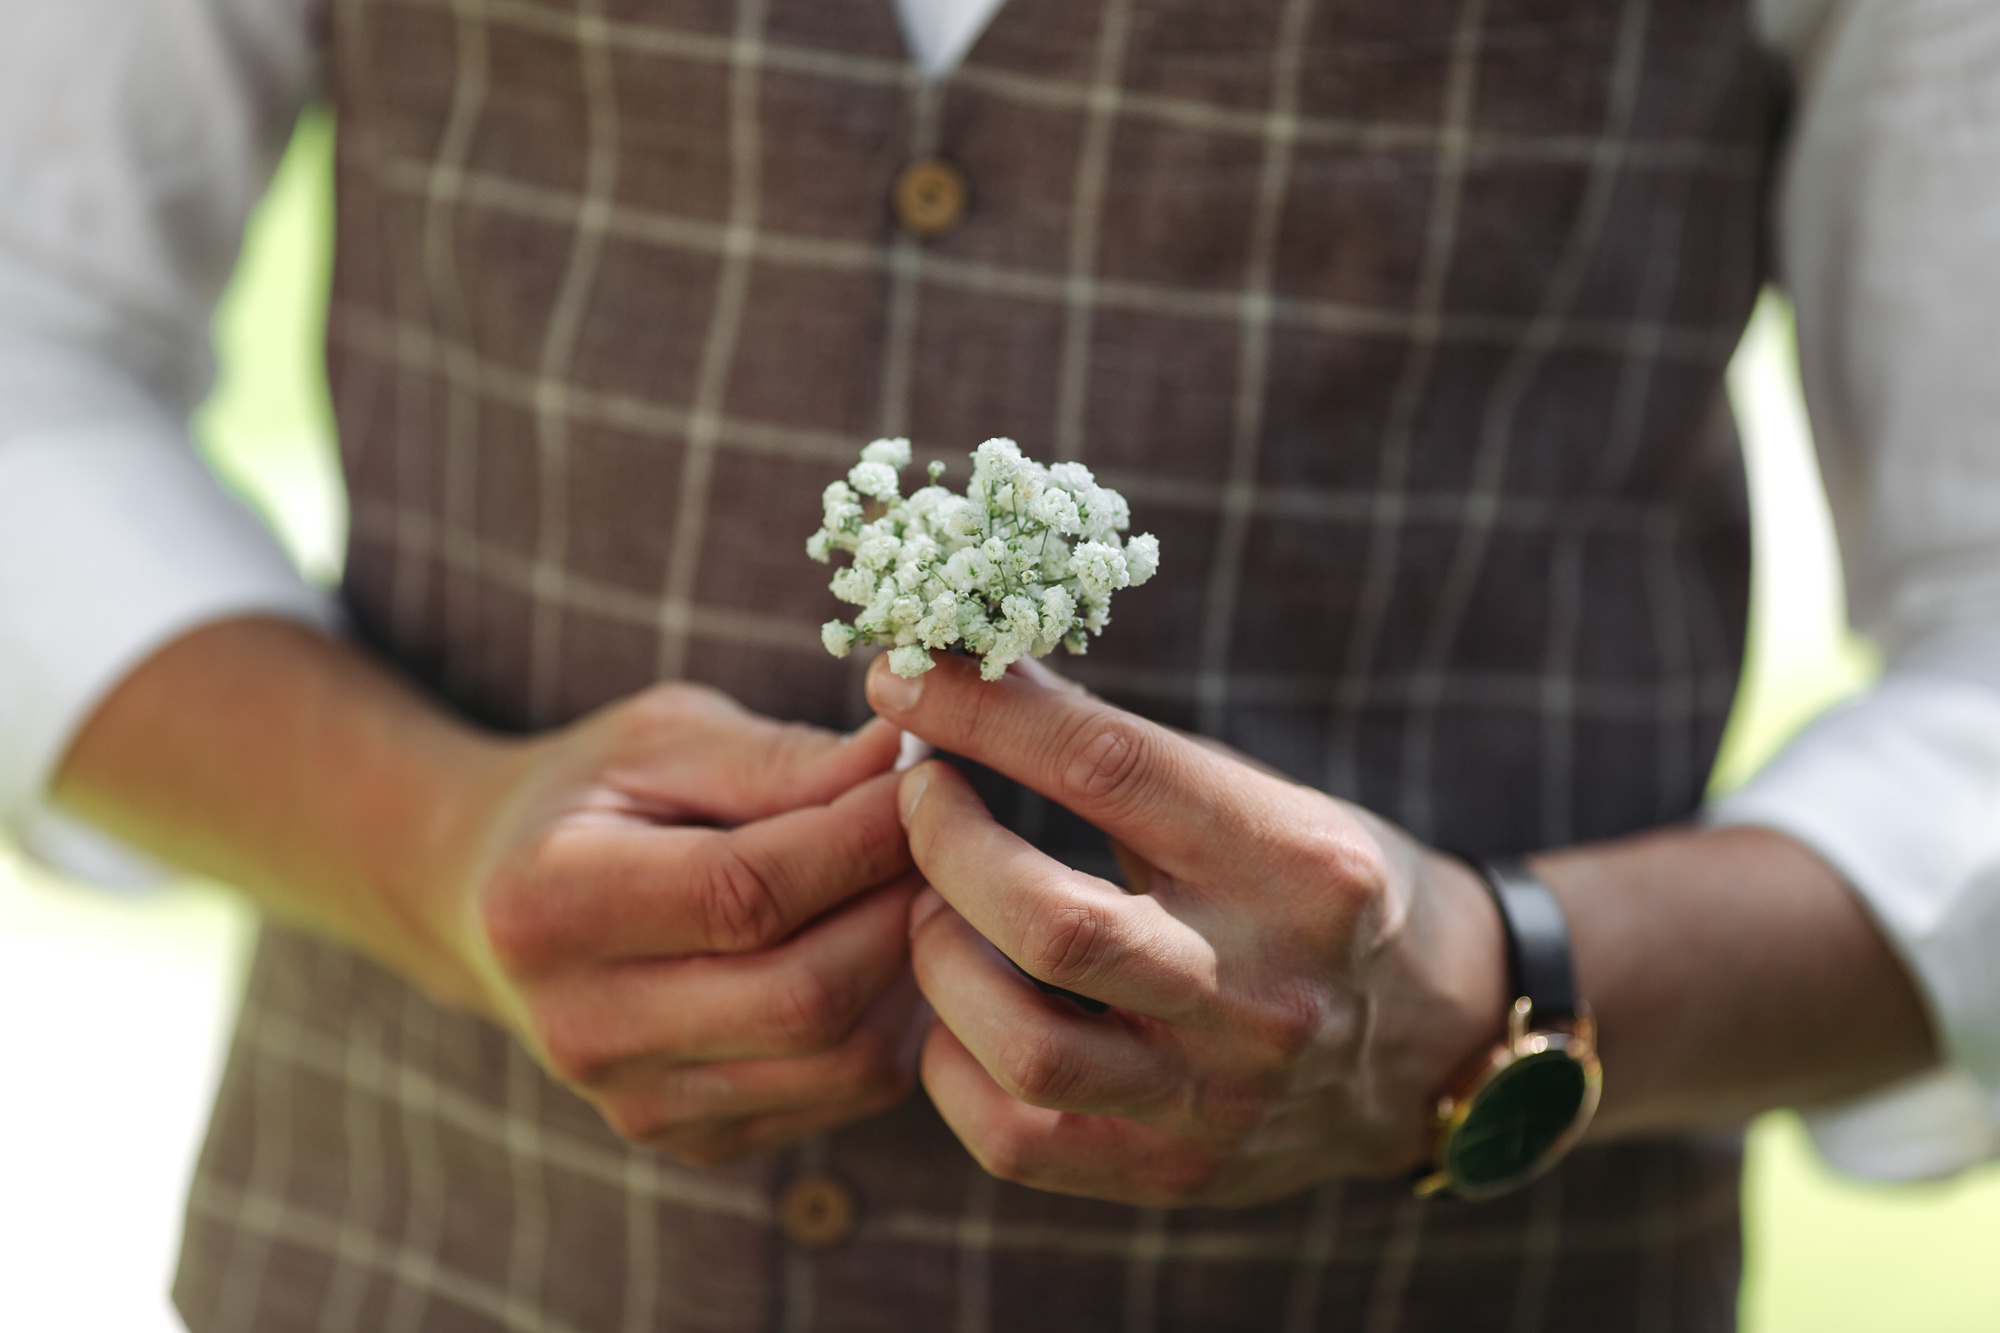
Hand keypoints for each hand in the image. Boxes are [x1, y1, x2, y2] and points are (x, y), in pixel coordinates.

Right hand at [427, 684, 925, 1165]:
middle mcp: (582, 1027)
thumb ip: (782, 758)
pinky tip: (896, 948)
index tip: (925, 779)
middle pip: (804, 992)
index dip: (860, 836)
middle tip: (950, 836)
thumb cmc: (596, 795)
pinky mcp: (694, 1142)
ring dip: (917, 968)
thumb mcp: (664, 739)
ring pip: (842, 1058)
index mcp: (550, 906)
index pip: (743, 891)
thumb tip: (910, 758)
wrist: (491, 904)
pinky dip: (899, 1020)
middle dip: (902, 904)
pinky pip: (845, 1094)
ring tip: (930, 886)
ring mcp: (638, 1104)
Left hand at [866, 653, 1507, 1205]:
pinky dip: (951, 1067)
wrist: (1438, 1037)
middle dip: (945, 845)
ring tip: (937, 911)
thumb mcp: (1260, 798)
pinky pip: (1016, 1138)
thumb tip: (966, 678)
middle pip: (1051, 923)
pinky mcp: (1181, 1170)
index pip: (1110, 767)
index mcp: (1296, 861)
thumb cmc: (1321, 889)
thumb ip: (1124, 757)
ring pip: (1024, 1046)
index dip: (985, 715)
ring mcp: (1224, 1096)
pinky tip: (957, 1016)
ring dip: (940, 961)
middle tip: (919, 801)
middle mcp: (1265, 987)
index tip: (905, 678)